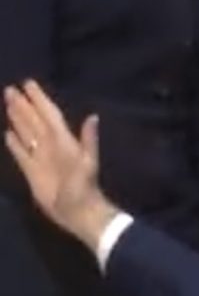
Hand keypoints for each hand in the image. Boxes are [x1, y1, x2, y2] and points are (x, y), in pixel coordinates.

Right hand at [3, 81, 119, 246]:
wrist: (78, 212)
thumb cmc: (84, 187)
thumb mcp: (88, 162)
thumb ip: (88, 139)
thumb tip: (93, 116)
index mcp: (63, 141)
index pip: (49, 115)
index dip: (39, 99)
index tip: (28, 83)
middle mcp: (50, 146)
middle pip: (34, 120)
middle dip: (23, 105)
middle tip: (10, 89)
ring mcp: (40, 158)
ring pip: (26, 133)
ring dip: (18, 118)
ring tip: (8, 104)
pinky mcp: (31, 172)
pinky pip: (21, 153)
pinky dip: (14, 143)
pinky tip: (8, 133)